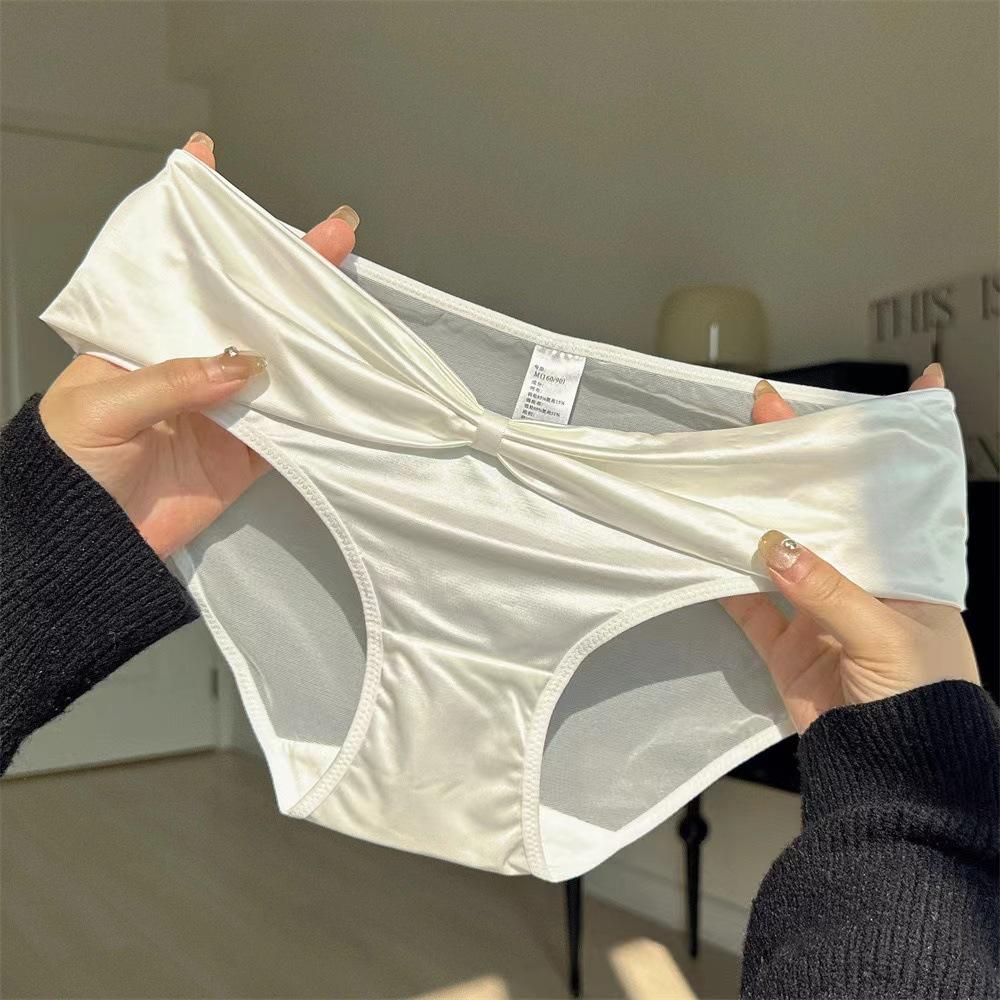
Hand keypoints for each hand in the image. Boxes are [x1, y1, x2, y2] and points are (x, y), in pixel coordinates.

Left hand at [39, 132, 360, 558]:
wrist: (87, 547)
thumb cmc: (66, 465)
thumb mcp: (103, 408)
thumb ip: (173, 380)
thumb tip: (243, 365)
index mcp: (141, 338)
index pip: (172, 269)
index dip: (192, 220)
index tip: (208, 164)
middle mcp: (189, 362)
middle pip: (244, 307)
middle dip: (285, 270)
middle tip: (329, 236)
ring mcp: (224, 406)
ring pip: (277, 359)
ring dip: (314, 332)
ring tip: (351, 297)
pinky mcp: (250, 450)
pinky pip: (293, 422)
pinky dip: (320, 405)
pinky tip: (347, 377)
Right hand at [722, 363, 979, 732]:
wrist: (892, 775)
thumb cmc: (924, 700)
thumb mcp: (889, 635)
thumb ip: (829, 589)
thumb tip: (771, 546)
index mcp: (909, 571)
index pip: (896, 496)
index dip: (902, 446)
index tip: (912, 386)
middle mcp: (863, 581)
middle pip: (825, 513)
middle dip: (800, 468)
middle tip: (769, 415)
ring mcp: (820, 611)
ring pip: (779, 552)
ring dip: (750, 518)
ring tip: (722, 473)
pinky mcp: (785, 643)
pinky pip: (748, 602)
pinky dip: (724, 578)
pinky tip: (703, 548)